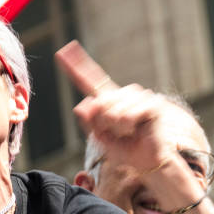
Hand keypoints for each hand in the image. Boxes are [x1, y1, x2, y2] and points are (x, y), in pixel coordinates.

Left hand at [55, 41, 173, 172]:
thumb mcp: (100, 136)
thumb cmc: (125, 148)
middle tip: (117, 132)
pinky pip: (127, 115)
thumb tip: (80, 106)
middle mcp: (122, 93)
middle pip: (98, 103)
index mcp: (107, 99)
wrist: (146, 162)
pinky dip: (128, 127)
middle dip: (103, 124)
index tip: (62, 52)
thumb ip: (89, 121)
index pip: (90, 80)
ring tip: (129, 132)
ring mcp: (137, 96)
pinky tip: (137, 130)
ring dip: (117, 128)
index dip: (76, 66)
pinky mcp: (151, 102)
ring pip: (112, 110)